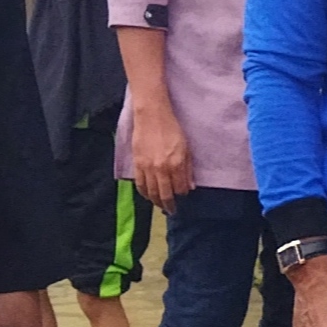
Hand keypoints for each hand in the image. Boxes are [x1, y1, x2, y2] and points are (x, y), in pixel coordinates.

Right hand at [126, 93, 192, 209]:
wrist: (152, 116)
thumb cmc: (172, 129)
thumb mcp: (186, 148)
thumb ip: (187, 169)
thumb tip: (190, 186)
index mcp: (176, 165)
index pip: (180, 189)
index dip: (182, 194)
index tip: (183, 195)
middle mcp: (162, 169)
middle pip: (165, 195)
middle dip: (169, 205)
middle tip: (171, 210)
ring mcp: (148, 167)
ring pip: (151, 192)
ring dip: (156, 201)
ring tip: (160, 205)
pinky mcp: (137, 164)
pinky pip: (140, 184)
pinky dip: (144, 193)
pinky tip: (148, 195)